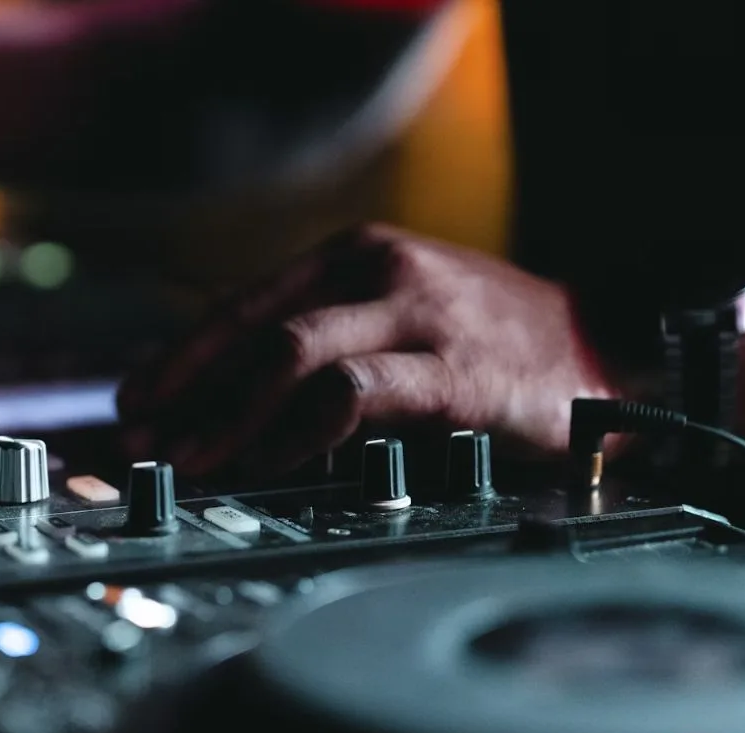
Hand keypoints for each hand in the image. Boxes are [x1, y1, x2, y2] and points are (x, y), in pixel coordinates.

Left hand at [115, 224, 620, 476]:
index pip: (242, 307)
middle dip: (185, 392)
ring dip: (228, 417)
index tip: (134, 403)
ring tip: (192, 462)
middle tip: (144, 441)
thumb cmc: (493, 343)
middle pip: (251, 330)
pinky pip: (351, 397)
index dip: (179, 360)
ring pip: (289, 356)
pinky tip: (268, 464)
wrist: (609, 346)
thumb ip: (325, 340)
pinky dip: (297, 433)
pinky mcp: (452, 371)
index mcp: (355, 256)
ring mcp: (417, 316)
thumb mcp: (399, 316)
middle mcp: (378, 272)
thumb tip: (229, 396)